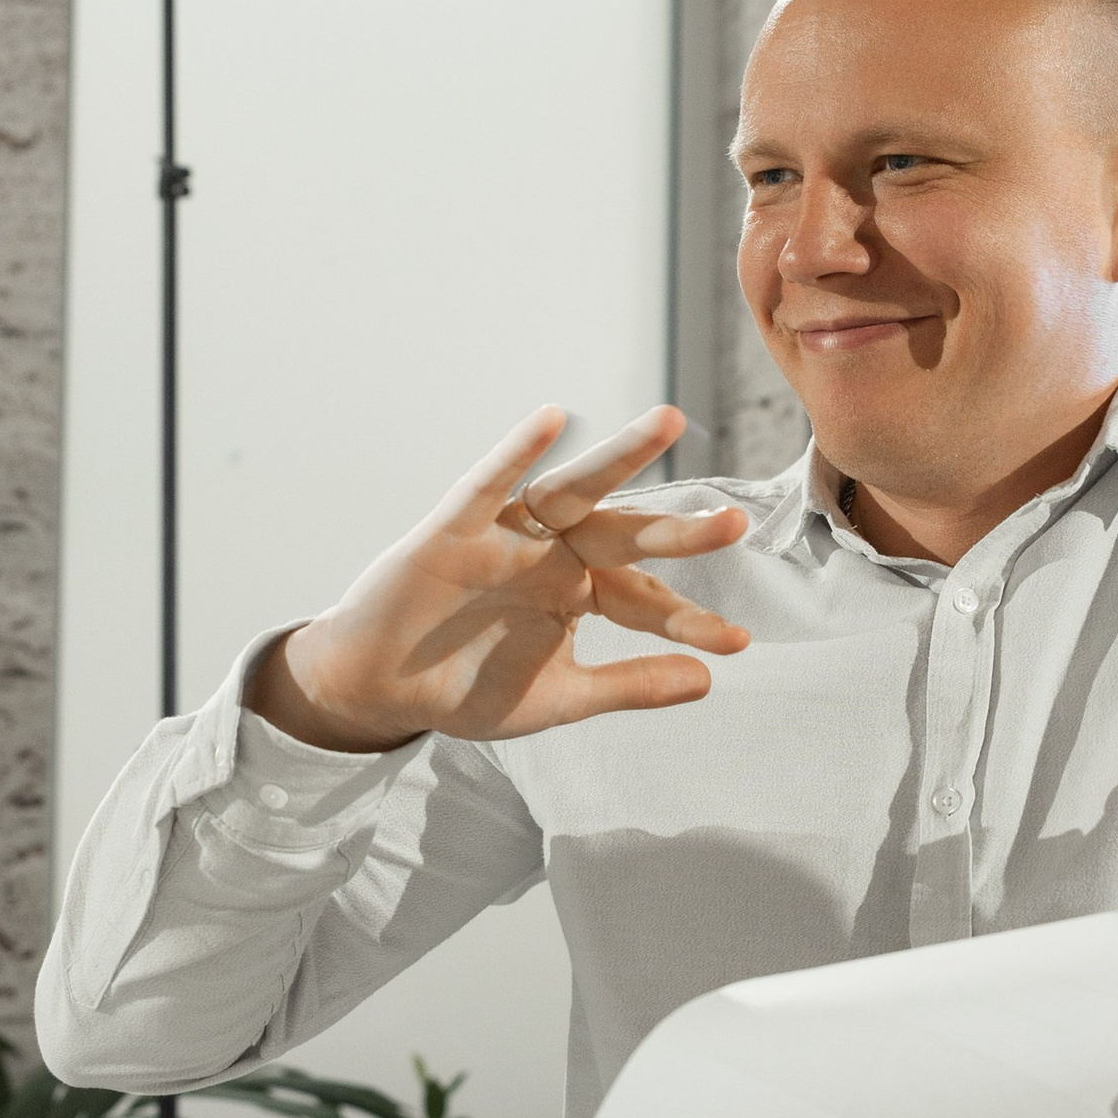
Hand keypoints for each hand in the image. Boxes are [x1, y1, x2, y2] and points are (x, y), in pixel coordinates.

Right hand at [246, 406, 750, 753]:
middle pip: (625, 533)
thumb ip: (628, 685)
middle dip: (677, 531)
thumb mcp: (557, 698)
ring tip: (669, 421)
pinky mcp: (455, 528)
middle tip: (736, 522)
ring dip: (620, 455)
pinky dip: (517, 450)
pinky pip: (488, 483)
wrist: (379, 690)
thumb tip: (709, 682)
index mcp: (579, 592)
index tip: (738, 644)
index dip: (688, 621)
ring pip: (573, 490)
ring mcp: (507, 535)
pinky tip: (552, 418)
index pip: (645, 600)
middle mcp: (552, 554)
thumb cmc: (463, 687)